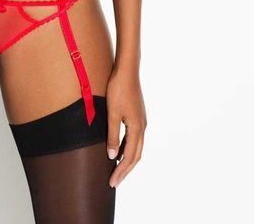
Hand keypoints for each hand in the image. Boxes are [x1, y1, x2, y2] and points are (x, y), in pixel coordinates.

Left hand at [105, 68, 146, 187]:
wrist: (127, 71)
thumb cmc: (118, 90)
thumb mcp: (112, 113)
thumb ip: (112, 135)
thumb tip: (112, 156)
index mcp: (137, 128)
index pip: (130, 157)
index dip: (121, 171)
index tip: (112, 183)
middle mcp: (142, 127)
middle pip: (136, 155)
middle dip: (125, 170)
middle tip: (114, 182)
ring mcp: (141, 121)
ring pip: (136, 147)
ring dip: (126, 159)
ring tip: (115, 169)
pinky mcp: (137, 116)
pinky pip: (134, 138)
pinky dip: (127, 148)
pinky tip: (118, 150)